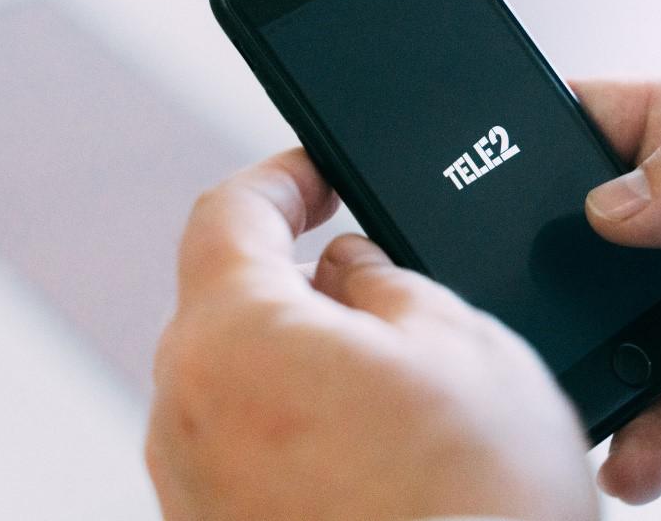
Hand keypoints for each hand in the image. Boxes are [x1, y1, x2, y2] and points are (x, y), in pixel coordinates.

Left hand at [146, 149, 596, 520]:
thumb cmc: (475, 508)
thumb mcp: (462, 342)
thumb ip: (387, 280)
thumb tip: (351, 268)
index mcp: (232, 338)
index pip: (227, 212)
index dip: (281, 177)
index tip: (320, 174)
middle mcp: (185, 411)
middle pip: (230, 298)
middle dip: (303, 277)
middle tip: (387, 289)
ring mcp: (192, 483)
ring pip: (242, 373)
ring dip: (308, 355)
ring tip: (401, 389)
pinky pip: (246, 441)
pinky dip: (299, 420)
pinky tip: (377, 449)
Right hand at [575, 79, 660, 503]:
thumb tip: (611, 203)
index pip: (605, 117)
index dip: (543, 137)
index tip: (496, 172)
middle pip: (585, 230)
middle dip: (550, 263)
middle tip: (535, 296)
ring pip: (608, 325)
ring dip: (586, 357)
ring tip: (583, 387)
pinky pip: (659, 406)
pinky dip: (639, 433)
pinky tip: (637, 450)